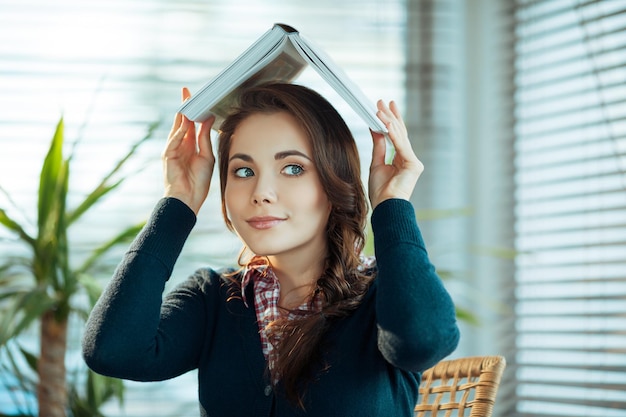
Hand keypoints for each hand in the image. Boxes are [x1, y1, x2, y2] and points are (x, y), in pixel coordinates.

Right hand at [162, 87, 215, 214]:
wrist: (188, 199)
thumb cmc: (198, 182)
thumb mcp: (206, 156)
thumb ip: (205, 137)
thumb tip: (208, 118)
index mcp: (190, 145)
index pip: (191, 124)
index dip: (194, 111)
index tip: (197, 97)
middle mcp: (180, 145)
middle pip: (181, 121)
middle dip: (184, 106)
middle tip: (187, 91)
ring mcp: (173, 149)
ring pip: (177, 127)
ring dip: (182, 114)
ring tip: (188, 101)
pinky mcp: (168, 155)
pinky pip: (174, 140)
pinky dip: (180, 131)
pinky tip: (186, 122)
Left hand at [368, 100, 422, 208]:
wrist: (386, 207)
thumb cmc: (380, 191)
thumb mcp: (376, 163)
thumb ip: (378, 146)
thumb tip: (375, 128)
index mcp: (401, 159)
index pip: (396, 135)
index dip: (390, 120)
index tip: (383, 107)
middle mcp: (409, 158)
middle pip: (399, 132)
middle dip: (390, 116)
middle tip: (382, 101)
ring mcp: (413, 161)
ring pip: (400, 137)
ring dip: (389, 121)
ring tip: (380, 109)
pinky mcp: (413, 165)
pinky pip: (401, 146)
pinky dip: (393, 135)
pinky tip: (386, 124)